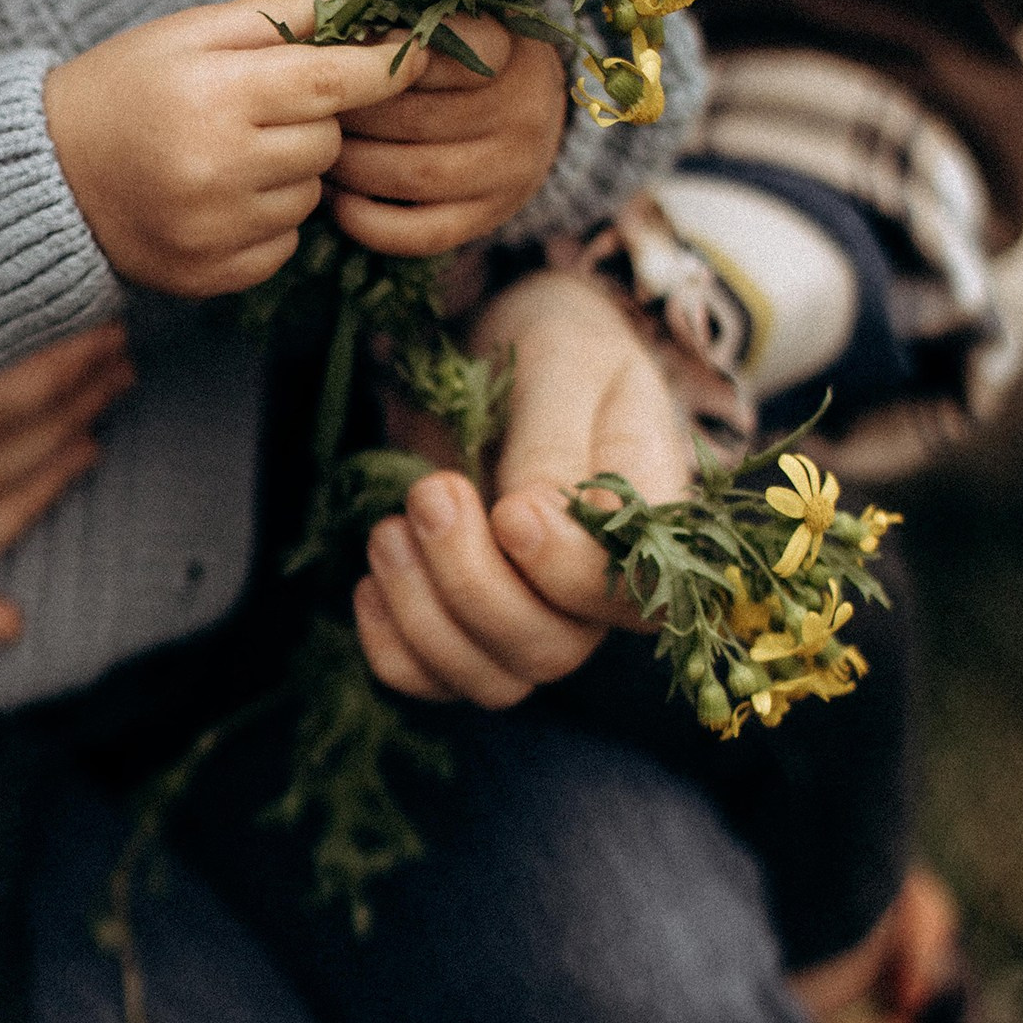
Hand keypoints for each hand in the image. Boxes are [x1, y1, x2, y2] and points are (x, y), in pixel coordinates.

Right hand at [43, 0, 422, 297]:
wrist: (49, 176)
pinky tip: (220, 197)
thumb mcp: (192, 32)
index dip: (382, 68)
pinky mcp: (214, 275)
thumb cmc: (125, 87)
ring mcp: (216, 230)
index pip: (331, 80)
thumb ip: (282, 12)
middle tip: (261, 109)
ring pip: (310, 196)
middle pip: (327, 143)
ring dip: (289, 173)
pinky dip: (268, 220)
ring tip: (230, 154)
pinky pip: (284, 244)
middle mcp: (217, 169)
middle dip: (312, 122)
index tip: (412, 54)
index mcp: (214, 96)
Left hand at [328, 13, 567, 254]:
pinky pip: (423, 231)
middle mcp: (522, 108)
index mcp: (510, 47)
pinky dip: (371, 222)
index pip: (447, 48)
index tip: (341, 52)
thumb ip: (397, 3)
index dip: (384, 51)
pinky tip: (339, 202)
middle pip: (416, 115)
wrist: (524, 108)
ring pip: (414, 173)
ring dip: (352, 167)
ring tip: (315, 150)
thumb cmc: (458, 51)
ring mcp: (511, 167)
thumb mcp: (448, 15)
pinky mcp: (491, 216)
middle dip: (350, 114)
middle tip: (304, 110)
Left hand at [353, 270, 693, 708]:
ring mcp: (534, 615)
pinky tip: (371, 580)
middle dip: (474, 585)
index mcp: (651, 523)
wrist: (505, 343)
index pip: (628, 596)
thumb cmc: (554, 346)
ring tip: (388, 528)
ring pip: (492, 679)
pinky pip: (432, 679)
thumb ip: (557, 443)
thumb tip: (530, 521)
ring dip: (423, 615)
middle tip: (432, 491)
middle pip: (549, 649)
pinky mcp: (467, 624)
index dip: (564, 572)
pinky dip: (391, 645)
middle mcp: (597, 589)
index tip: (510, 509)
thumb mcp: (567, 363)